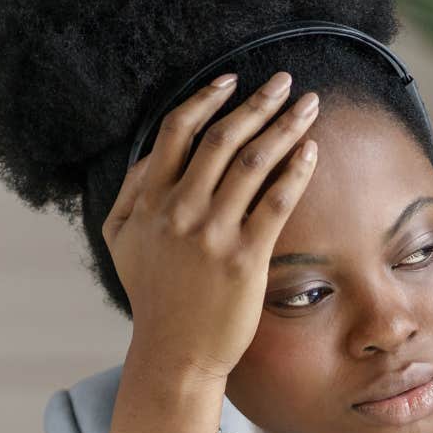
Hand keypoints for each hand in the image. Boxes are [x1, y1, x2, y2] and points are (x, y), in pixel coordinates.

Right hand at [102, 70, 318, 380]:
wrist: (174, 353)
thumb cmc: (153, 297)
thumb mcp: (121, 241)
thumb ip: (131, 192)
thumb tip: (153, 153)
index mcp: (150, 200)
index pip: (178, 131)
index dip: (208, 98)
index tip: (233, 79)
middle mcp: (180, 209)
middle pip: (223, 138)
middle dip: (259, 102)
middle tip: (287, 81)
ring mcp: (213, 233)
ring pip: (253, 162)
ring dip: (285, 126)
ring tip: (309, 105)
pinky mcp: (245, 257)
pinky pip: (276, 203)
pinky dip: (295, 171)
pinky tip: (311, 150)